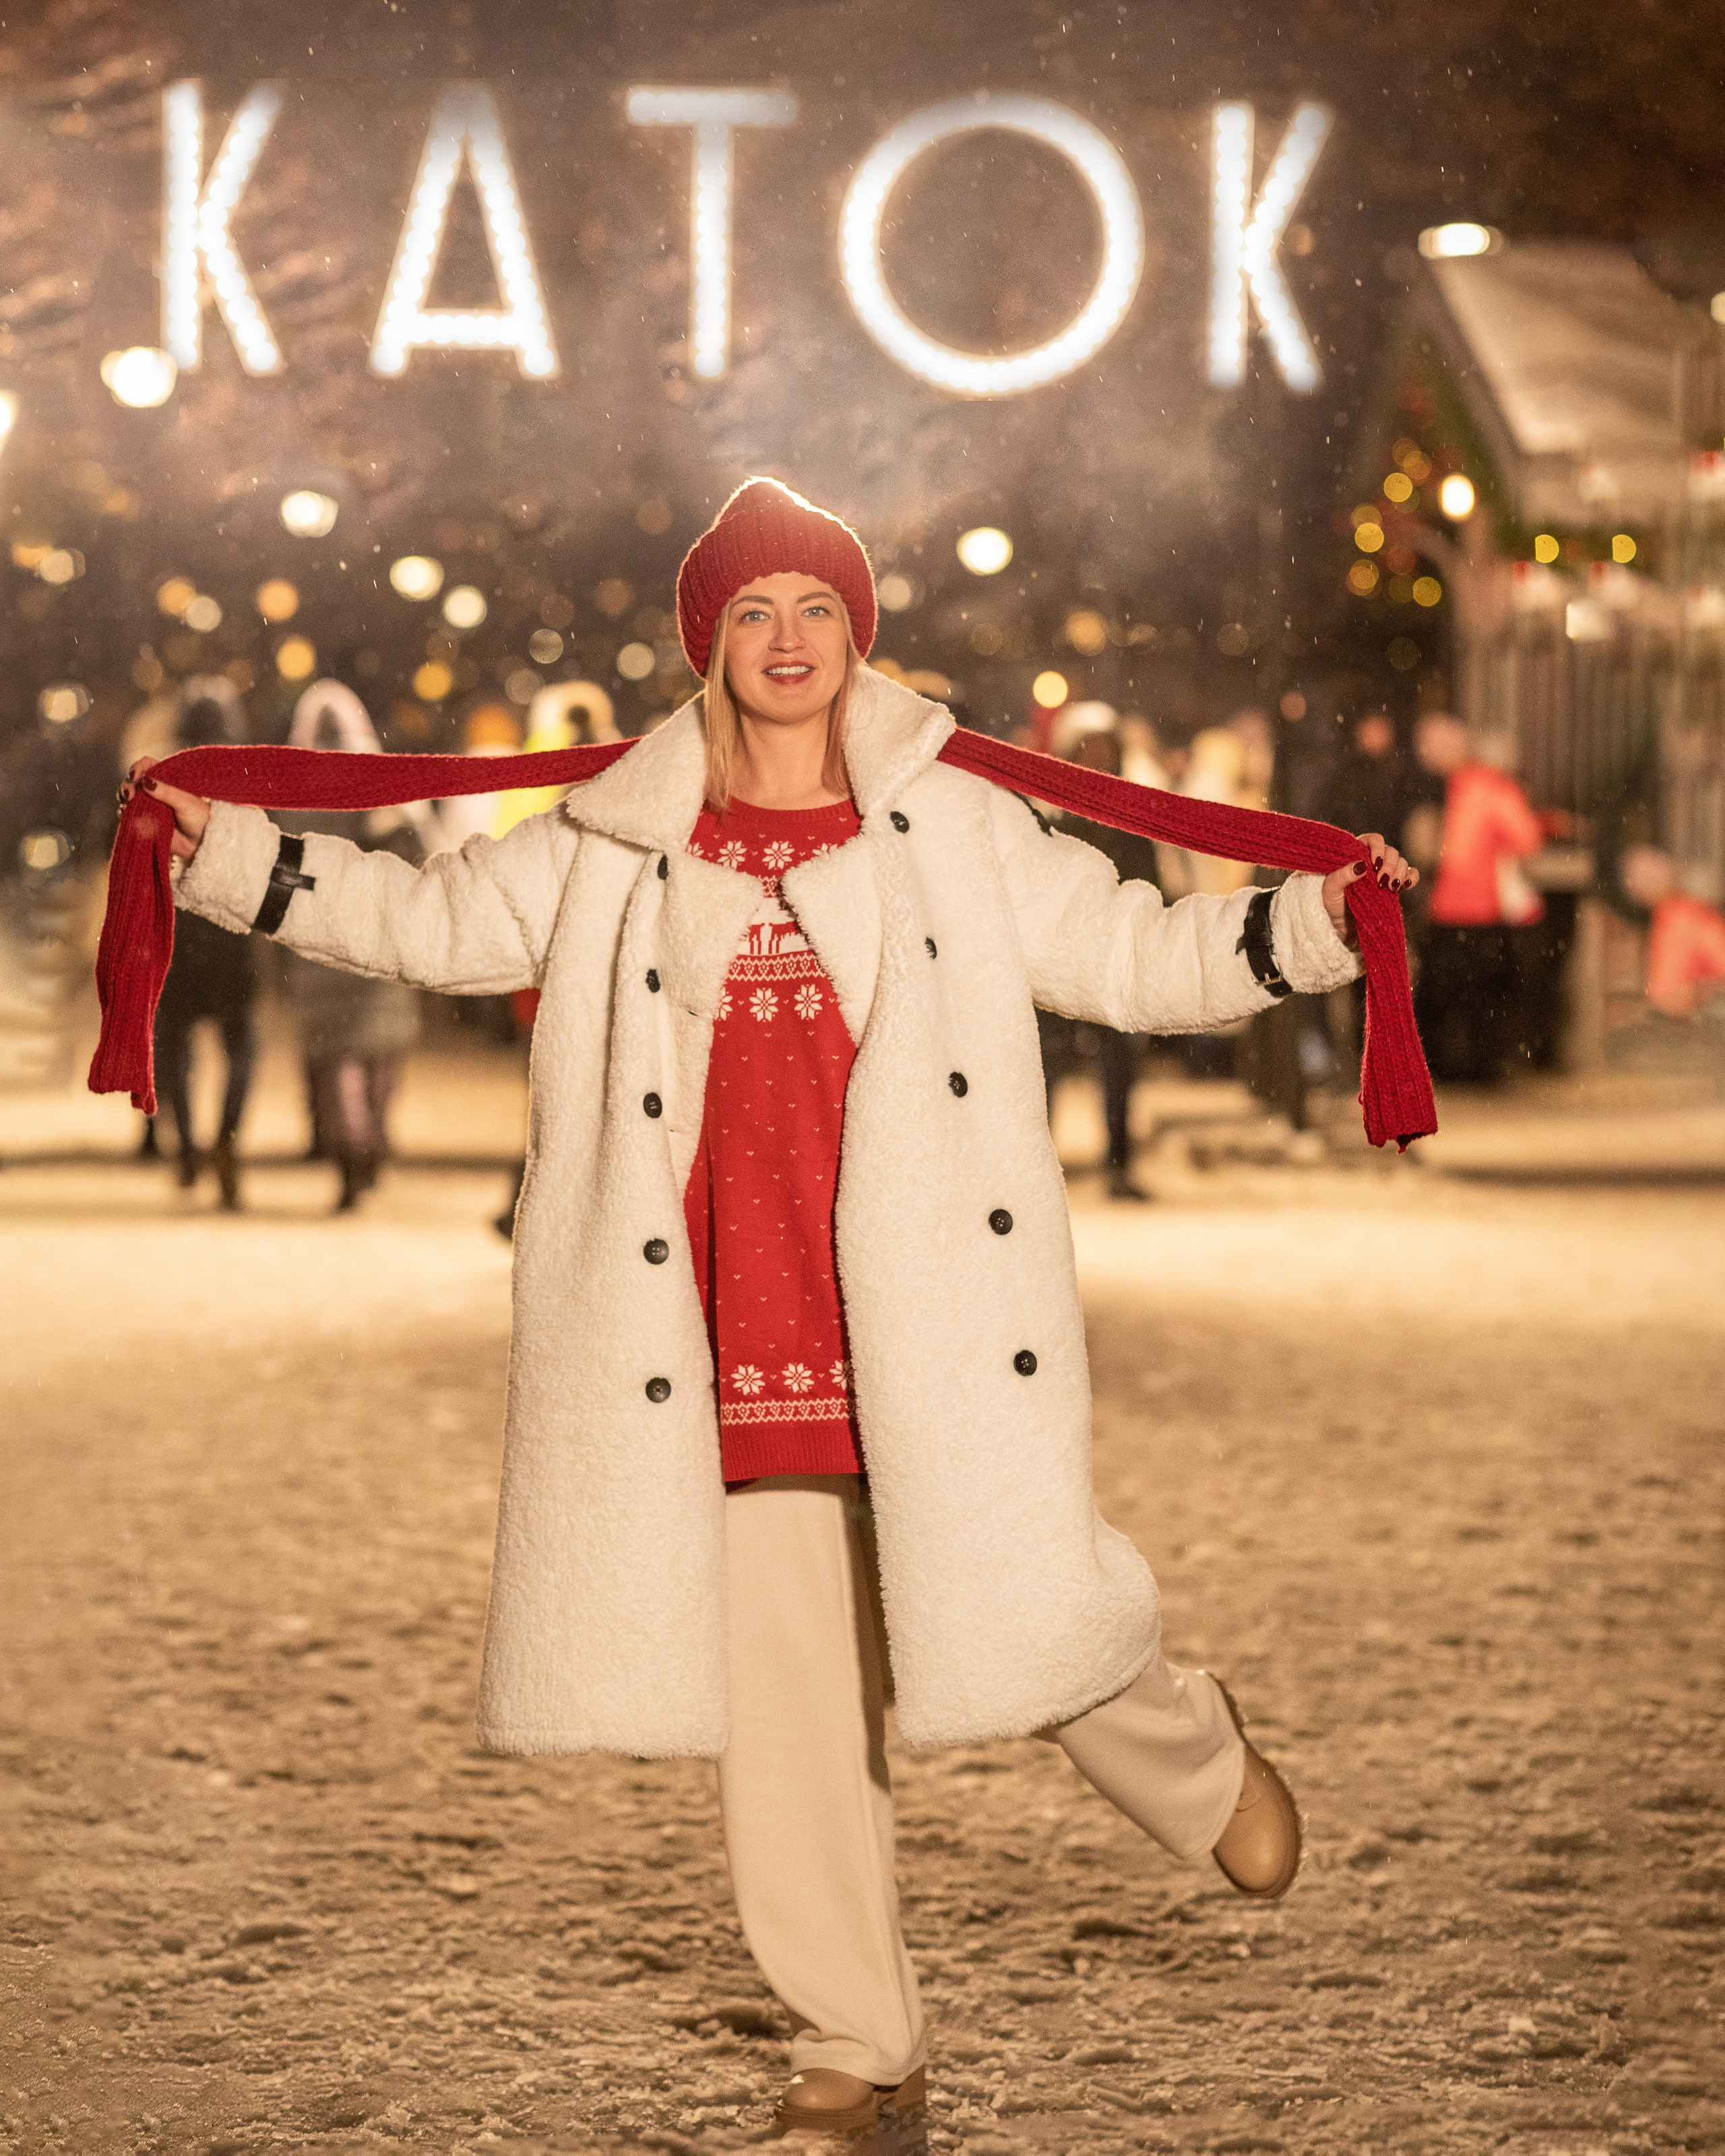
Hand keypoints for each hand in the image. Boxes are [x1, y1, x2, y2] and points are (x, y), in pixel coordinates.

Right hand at [118, 756, 210, 861]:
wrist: (204, 843)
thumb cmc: (202, 819)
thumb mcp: (187, 802)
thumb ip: (167, 792)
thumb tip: (146, 781)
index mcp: (169, 778)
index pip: (148, 765)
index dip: (138, 768)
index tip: (135, 778)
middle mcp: (158, 789)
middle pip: (134, 780)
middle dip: (127, 785)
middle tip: (128, 795)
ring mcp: (151, 804)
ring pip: (130, 796)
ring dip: (124, 799)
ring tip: (127, 805)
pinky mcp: (146, 820)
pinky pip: (130, 814)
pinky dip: (125, 814)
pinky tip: (126, 816)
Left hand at [1322, 832, 1418, 947]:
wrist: (1341, 927)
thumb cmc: (1331, 905)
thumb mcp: (1330, 890)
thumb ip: (1342, 875)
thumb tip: (1362, 864)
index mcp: (1355, 854)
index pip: (1372, 840)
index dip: (1378, 847)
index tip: (1375, 864)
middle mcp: (1372, 861)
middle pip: (1391, 851)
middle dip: (1390, 865)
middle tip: (1382, 882)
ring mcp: (1384, 873)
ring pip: (1402, 862)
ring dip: (1400, 873)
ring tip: (1391, 888)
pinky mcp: (1393, 886)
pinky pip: (1411, 874)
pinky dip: (1412, 877)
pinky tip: (1406, 885)